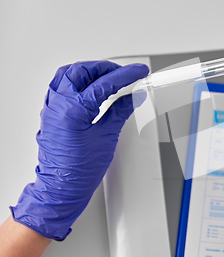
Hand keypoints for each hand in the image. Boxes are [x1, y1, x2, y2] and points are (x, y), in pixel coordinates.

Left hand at [10, 61, 148, 239]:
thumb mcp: (106, 137)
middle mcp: (58, 105)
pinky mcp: (50, 113)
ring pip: (67, 74)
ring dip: (89, 71)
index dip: (126, 75)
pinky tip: (88, 86)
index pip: (105, 82)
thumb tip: (133, 97)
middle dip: (105, 68)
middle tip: (124, 73)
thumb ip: (120, 111)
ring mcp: (51, 108)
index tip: (139, 71)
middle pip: (82, 71)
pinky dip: (76, 80)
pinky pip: (59, 86)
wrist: (61, 188)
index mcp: (73, 109)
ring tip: (108, 76)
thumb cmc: (79, 170)